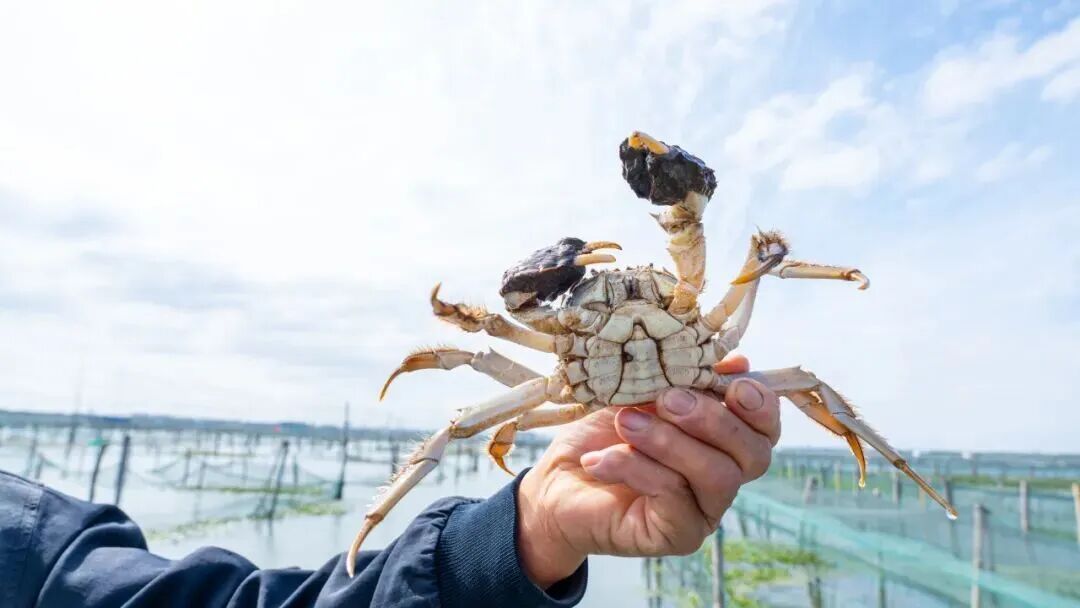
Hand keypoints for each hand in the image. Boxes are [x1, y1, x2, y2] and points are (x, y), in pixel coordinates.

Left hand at [516, 354, 780, 587]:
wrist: (558, 482)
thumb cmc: (603, 433)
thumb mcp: (642, 392)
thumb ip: (685, 378)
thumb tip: (737, 361)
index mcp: (724, 439)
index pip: (766, 426)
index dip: (760, 403)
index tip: (731, 381)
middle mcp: (724, 477)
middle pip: (753, 454)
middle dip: (712, 419)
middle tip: (666, 399)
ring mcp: (705, 510)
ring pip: (716, 475)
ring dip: (669, 441)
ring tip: (626, 422)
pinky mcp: (678, 535)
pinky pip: (673, 497)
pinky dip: (635, 468)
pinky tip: (599, 459)